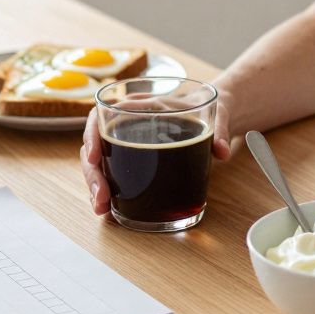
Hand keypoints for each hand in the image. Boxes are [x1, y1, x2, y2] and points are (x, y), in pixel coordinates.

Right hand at [79, 91, 235, 215]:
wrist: (211, 112)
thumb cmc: (208, 107)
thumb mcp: (217, 113)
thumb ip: (219, 130)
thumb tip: (221, 151)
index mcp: (141, 105)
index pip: (103, 114)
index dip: (93, 136)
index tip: (93, 157)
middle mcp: (126, 121)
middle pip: (95, 144)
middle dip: (93, 172)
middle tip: (101, 197)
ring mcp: (126, 140)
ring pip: (99, 160)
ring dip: (96, 184)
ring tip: (101, 207)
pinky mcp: (131, 156)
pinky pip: (110, 170)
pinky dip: (106, 189)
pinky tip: (106, 207)